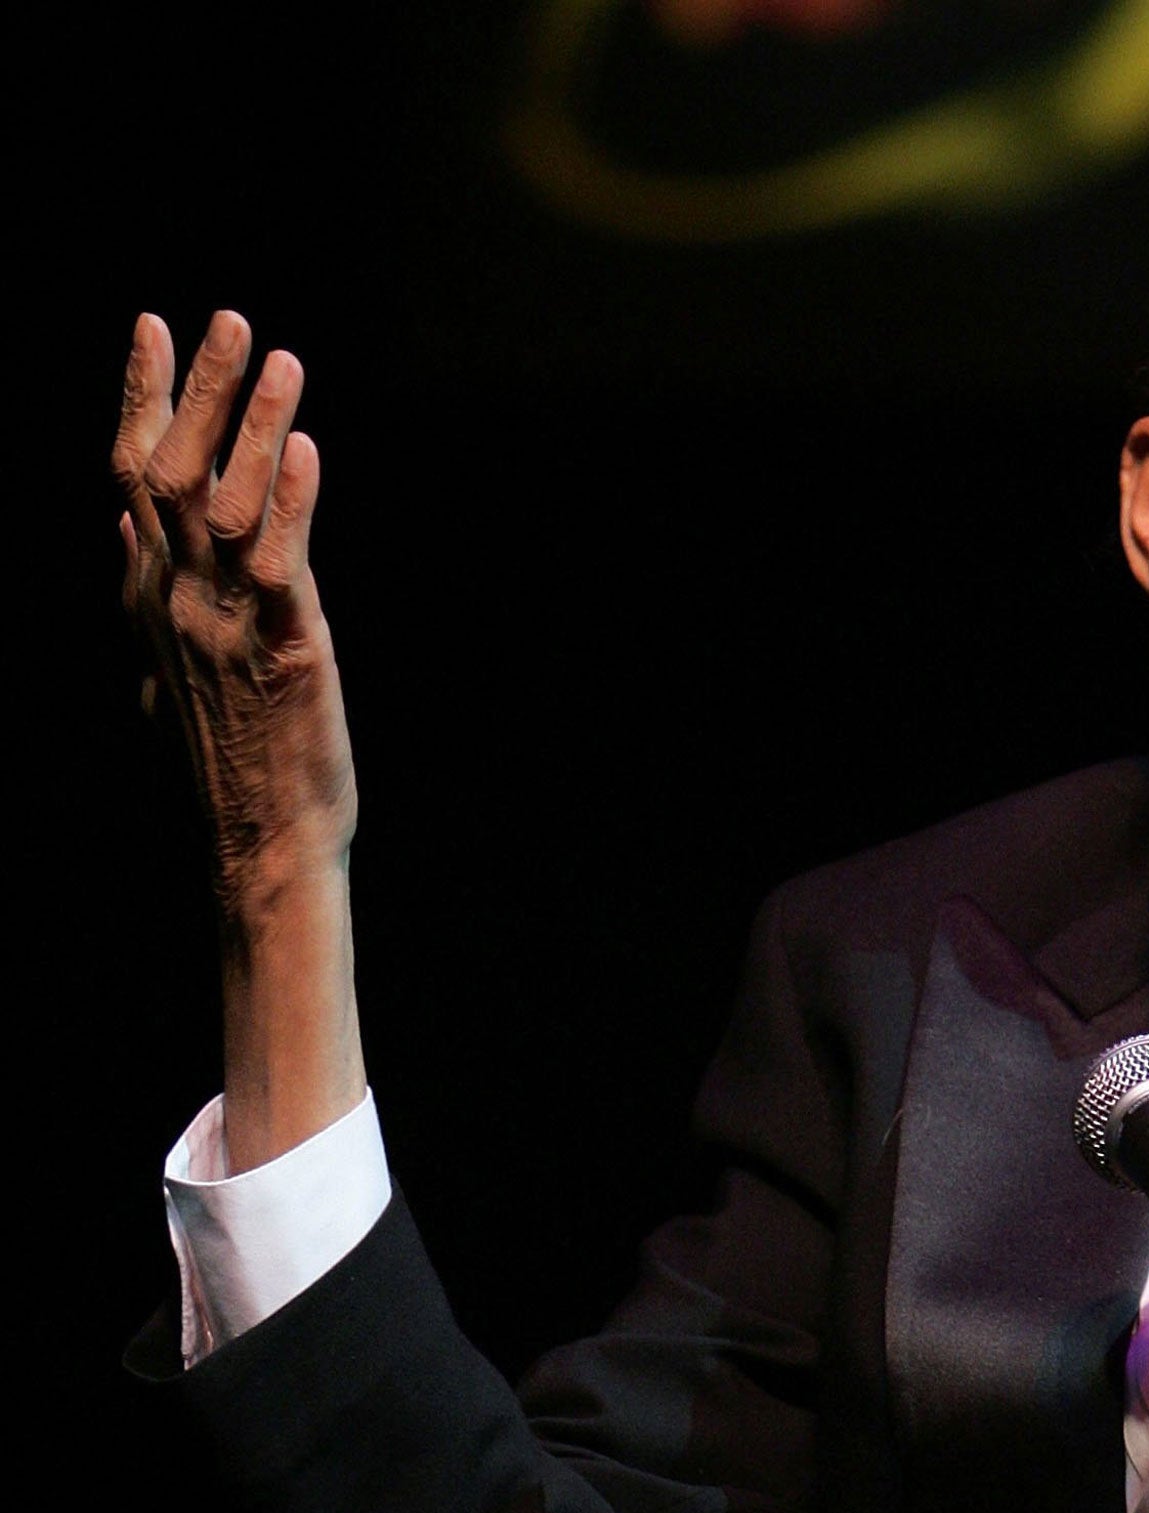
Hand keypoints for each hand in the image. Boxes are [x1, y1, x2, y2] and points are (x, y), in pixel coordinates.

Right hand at [114, 311, 356, 897]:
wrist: (262, 838)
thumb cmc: (231, 748)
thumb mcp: (169, 657)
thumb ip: (145, 583)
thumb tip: (122, 523)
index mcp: (152, 593)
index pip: (133, 474)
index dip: (141, 397)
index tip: (151, 324)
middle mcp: (178, 598)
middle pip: (174, 472)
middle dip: (198, 389)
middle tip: (225, 316)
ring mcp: (225, 623)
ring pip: (227, 505)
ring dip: (252, 427)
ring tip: (280, 359)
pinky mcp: (284, 650)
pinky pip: (280, 566)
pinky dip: (292, 504)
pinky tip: (304, 449)